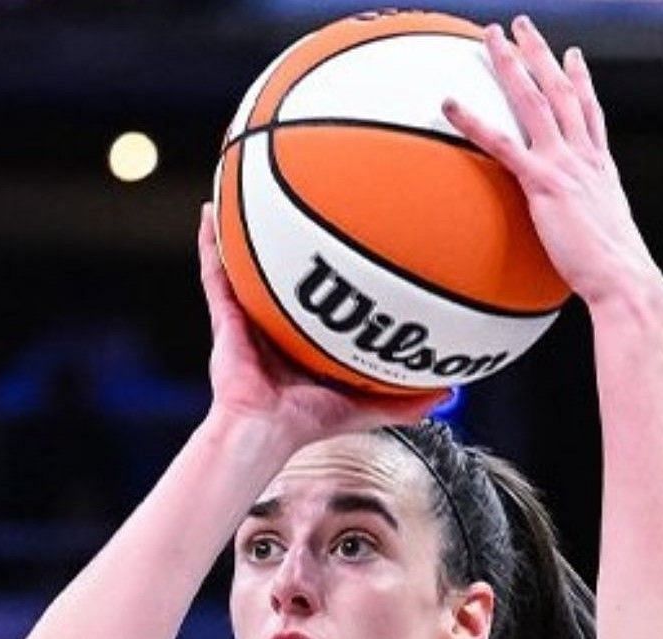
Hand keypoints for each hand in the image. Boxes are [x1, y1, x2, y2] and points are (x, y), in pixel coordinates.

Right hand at [195, 204, 444, 443]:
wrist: (265, 429)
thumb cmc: (307, 422)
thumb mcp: (367, 406)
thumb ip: (407, 401)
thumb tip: (452, 391)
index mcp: (305, 340)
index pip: (321, 298)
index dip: (333, 272)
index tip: (353, 240)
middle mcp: (275, 323)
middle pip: (285, 271)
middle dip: (294, 240)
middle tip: (307, 199)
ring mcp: (248, 316)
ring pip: (246, 263)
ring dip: (246, 228)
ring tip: (249, 186)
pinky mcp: (224, 315)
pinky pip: (215, 272)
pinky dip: (210, 241)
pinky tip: (210, 211)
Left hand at [442, 18, 661, 308]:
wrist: (624, 279)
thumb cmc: (615, 275)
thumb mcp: (605, 240)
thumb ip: (587, 226)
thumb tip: (578, 241)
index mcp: (601, 168)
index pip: (590, 113)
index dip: (582, 80)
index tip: (573, 56)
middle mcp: (584, 157)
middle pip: (561, 91)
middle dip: (541, 54)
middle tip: (522, 27)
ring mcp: (564, 164)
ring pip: (534, 100)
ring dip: (511, 64)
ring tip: (492, 37)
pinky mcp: (543, 183)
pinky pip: (501, 144)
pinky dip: (472, 122)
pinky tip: (449, 104)